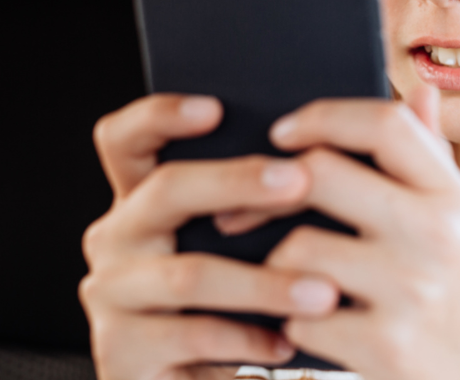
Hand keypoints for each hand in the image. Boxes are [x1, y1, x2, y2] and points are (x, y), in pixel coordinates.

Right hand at [79, 94, 340, 379]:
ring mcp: (111, 295)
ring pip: (189, 273)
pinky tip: (290, 343)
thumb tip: (348, 139)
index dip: (159, 116)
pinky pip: (190, 336)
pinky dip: (248, 341)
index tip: (215, 107)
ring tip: (323, 290)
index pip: (125, 140)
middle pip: (166, 191)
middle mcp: (116, 238)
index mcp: (142, 201)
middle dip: (236, 181)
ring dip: (263, 282)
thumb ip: (271, 198)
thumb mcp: (248, 248)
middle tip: (300, 181)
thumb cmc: (237, 308)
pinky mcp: (120, 351)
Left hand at [260, 85, 459, 379]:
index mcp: (453, 196)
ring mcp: (414, 290)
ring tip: (284, 279)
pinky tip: (306, 325)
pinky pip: (299, 315)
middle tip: (240, 210)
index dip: (323, 116)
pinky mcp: (386, 345)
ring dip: (274, 266)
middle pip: (321, 174)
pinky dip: (291, 321)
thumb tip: (422, 90)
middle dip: (268, 191)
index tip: (283, 132)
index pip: (385, 123)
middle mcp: (440, 234)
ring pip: (297, 248)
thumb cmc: (459, 294)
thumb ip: (432, 159)